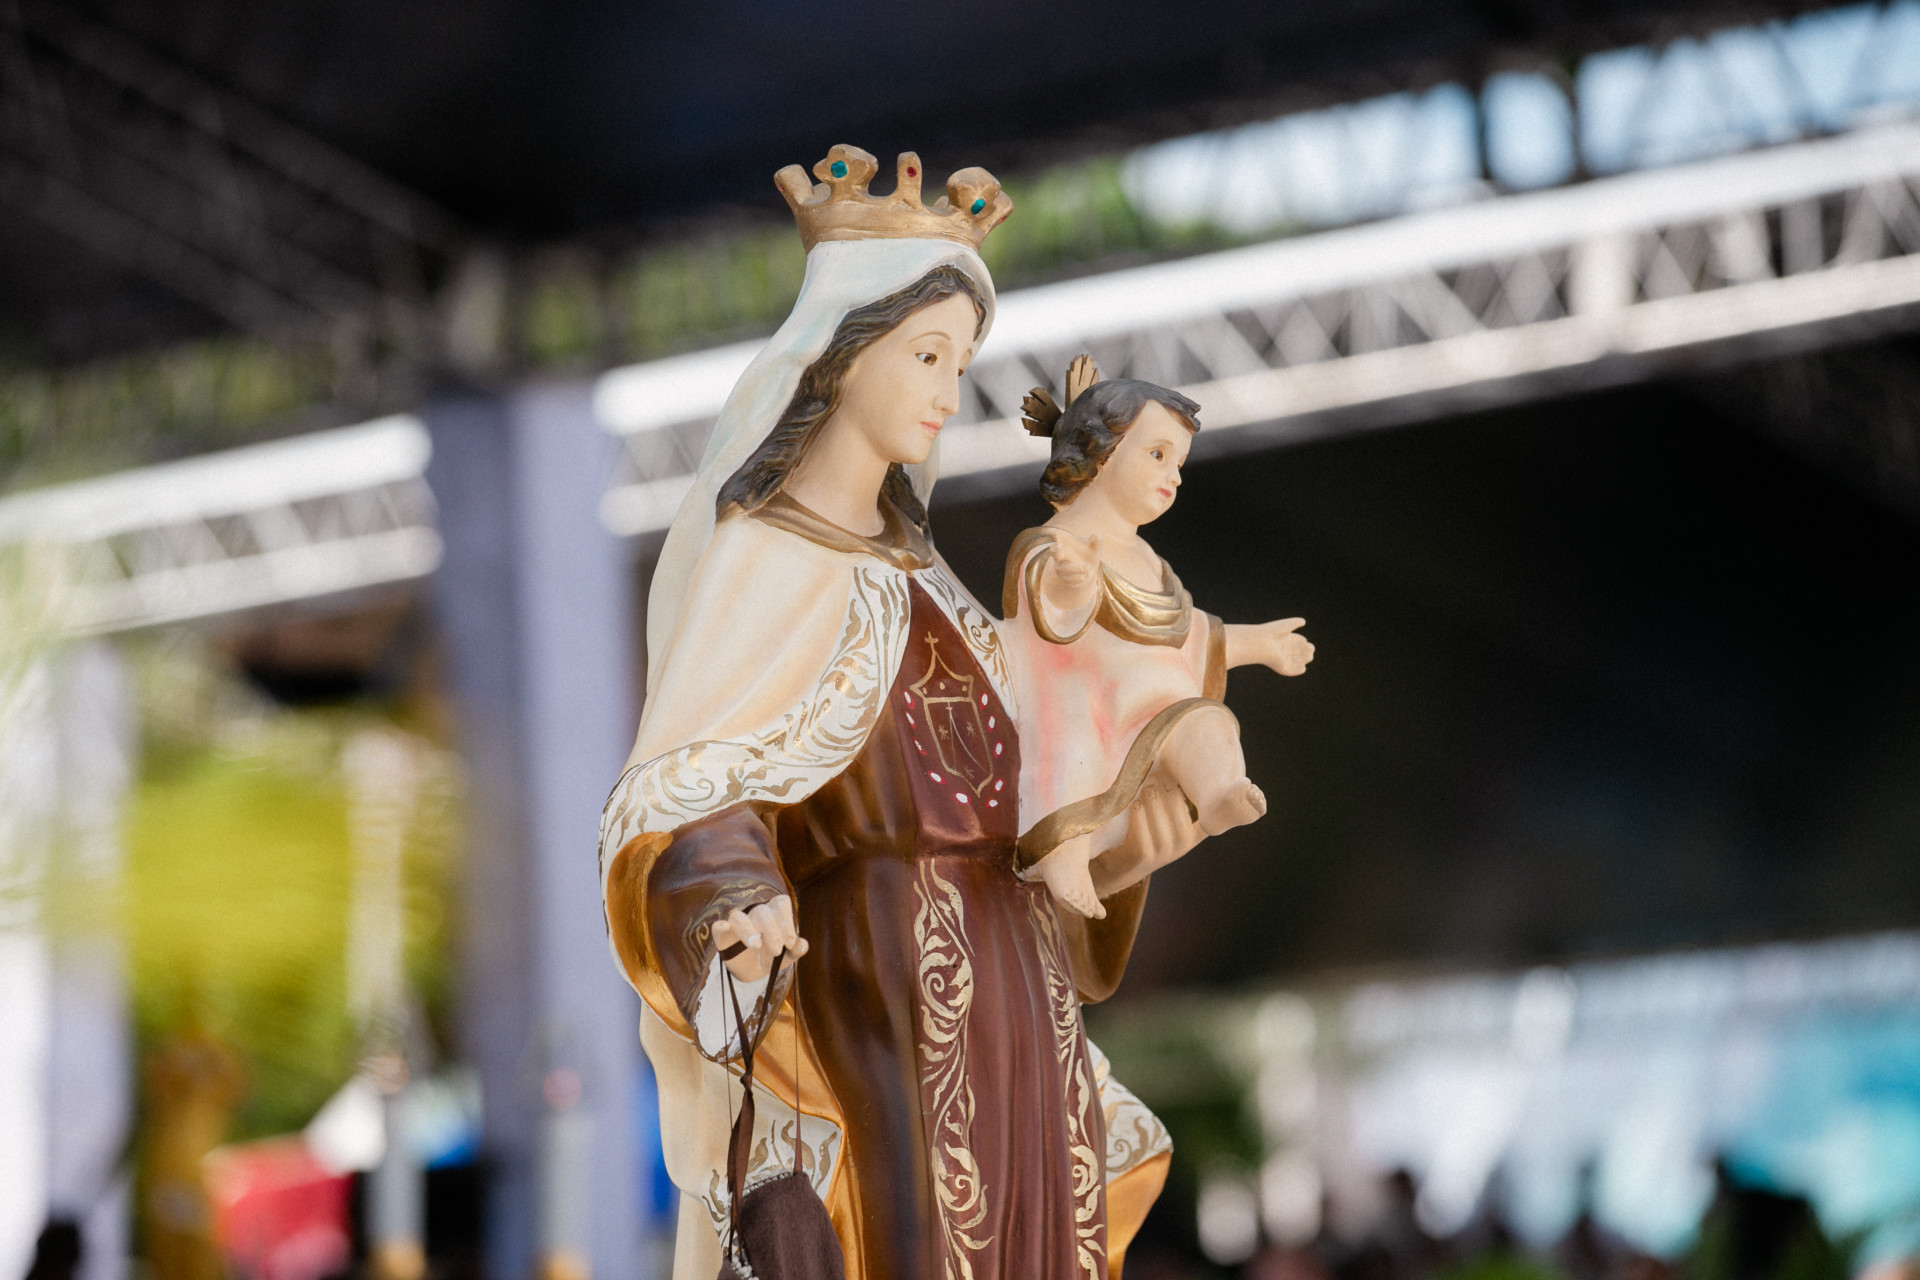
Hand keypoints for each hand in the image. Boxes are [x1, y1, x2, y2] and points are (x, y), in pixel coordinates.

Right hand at [710, 895, 808, 981]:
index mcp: (774, 914)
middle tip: (777, 951)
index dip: (787, 920)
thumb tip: (802, 944)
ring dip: (748, 930)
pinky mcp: (722, 935)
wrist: (751, 972)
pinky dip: (721, 926)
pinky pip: (718, 926)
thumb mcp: (786, 957)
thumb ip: (795, 950)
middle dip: (772, 931)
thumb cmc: (770, 957)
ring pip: (739, 917)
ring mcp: (737, 924)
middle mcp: (755, 914)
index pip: (780, 903)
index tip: (790, 942)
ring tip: (757, 946)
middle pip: (762, 911)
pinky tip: (725, 928)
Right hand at [1042, 531, 1100, 611]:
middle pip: (1054, 554)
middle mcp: (1059, 558)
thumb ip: (1095, 541)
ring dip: (1076, 568)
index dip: (1056, 542)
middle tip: (1060, 547)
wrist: (1089, 570)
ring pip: (1064, 569)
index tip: (1058, 538)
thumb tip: (1096, 536)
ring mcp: (1061, 570)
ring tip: (1088, 566)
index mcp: (1063, 547)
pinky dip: (1080, 577)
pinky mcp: (1067, 580)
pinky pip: (1071, 580)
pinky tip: (1088, 575)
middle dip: (1056, 551)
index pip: (1056, 544)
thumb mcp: (1093, 547)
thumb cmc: (1088, 553)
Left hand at [1090, 773, 1206, 895]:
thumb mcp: (1167, 818)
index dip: (1203, 792)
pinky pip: (1142, 829)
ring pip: (1160, 818)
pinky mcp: (1145, 856)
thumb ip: (1175, 797)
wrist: (1123, 865)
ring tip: (1147, 784)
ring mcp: (1165, 852)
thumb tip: (1173, 756)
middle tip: (1160, 772)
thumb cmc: (1147, 831)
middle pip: (1179, 809)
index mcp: (1194, 833)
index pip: (1208, 813)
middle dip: (1168, 788)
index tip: (1192, 771)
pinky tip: (1135, 802)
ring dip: (1152, 798)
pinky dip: (1138, 813)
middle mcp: (1183, 844)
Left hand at [1260, 617, 1313, 675]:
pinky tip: (1302, 667)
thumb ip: (1296, 622)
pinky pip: (1293, 671)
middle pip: (1301, 651)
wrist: (1262, 643)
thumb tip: (1303, 621)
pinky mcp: (1282, 668)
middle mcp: (1284, 650)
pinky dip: (1299, 669)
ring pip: (1300, 661)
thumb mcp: (1287, 625)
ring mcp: (1283, 659)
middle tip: (1308, 648)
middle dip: (1307, 649)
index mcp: (1284, 639)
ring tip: (1306, 655)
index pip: (1298, 641)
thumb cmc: (1274, 632)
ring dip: (1305, 658)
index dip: (1302, 641)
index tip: (1302, 640)